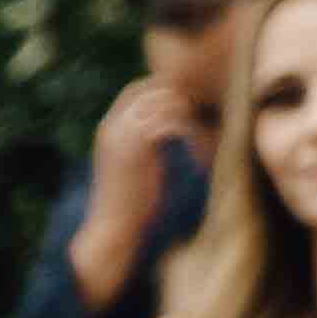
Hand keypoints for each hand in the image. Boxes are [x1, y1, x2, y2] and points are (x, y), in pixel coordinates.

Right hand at [74, 80, 191, 304]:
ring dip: (193, 116)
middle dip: (185, 99)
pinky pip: (175, 120)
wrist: (113, 228)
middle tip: (208, 120)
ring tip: (206, 141)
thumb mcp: (130, 165)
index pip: (139, 88)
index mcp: (108, 127)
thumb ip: (143, 143)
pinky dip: (194, 134)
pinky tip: (201, 156)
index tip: (192, 109)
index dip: (168, 92)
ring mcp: (124, 131)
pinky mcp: (140, 143)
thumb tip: (168, 129)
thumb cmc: (127, 203)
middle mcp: (113, 123)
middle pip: (156, 88)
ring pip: (169, 101)